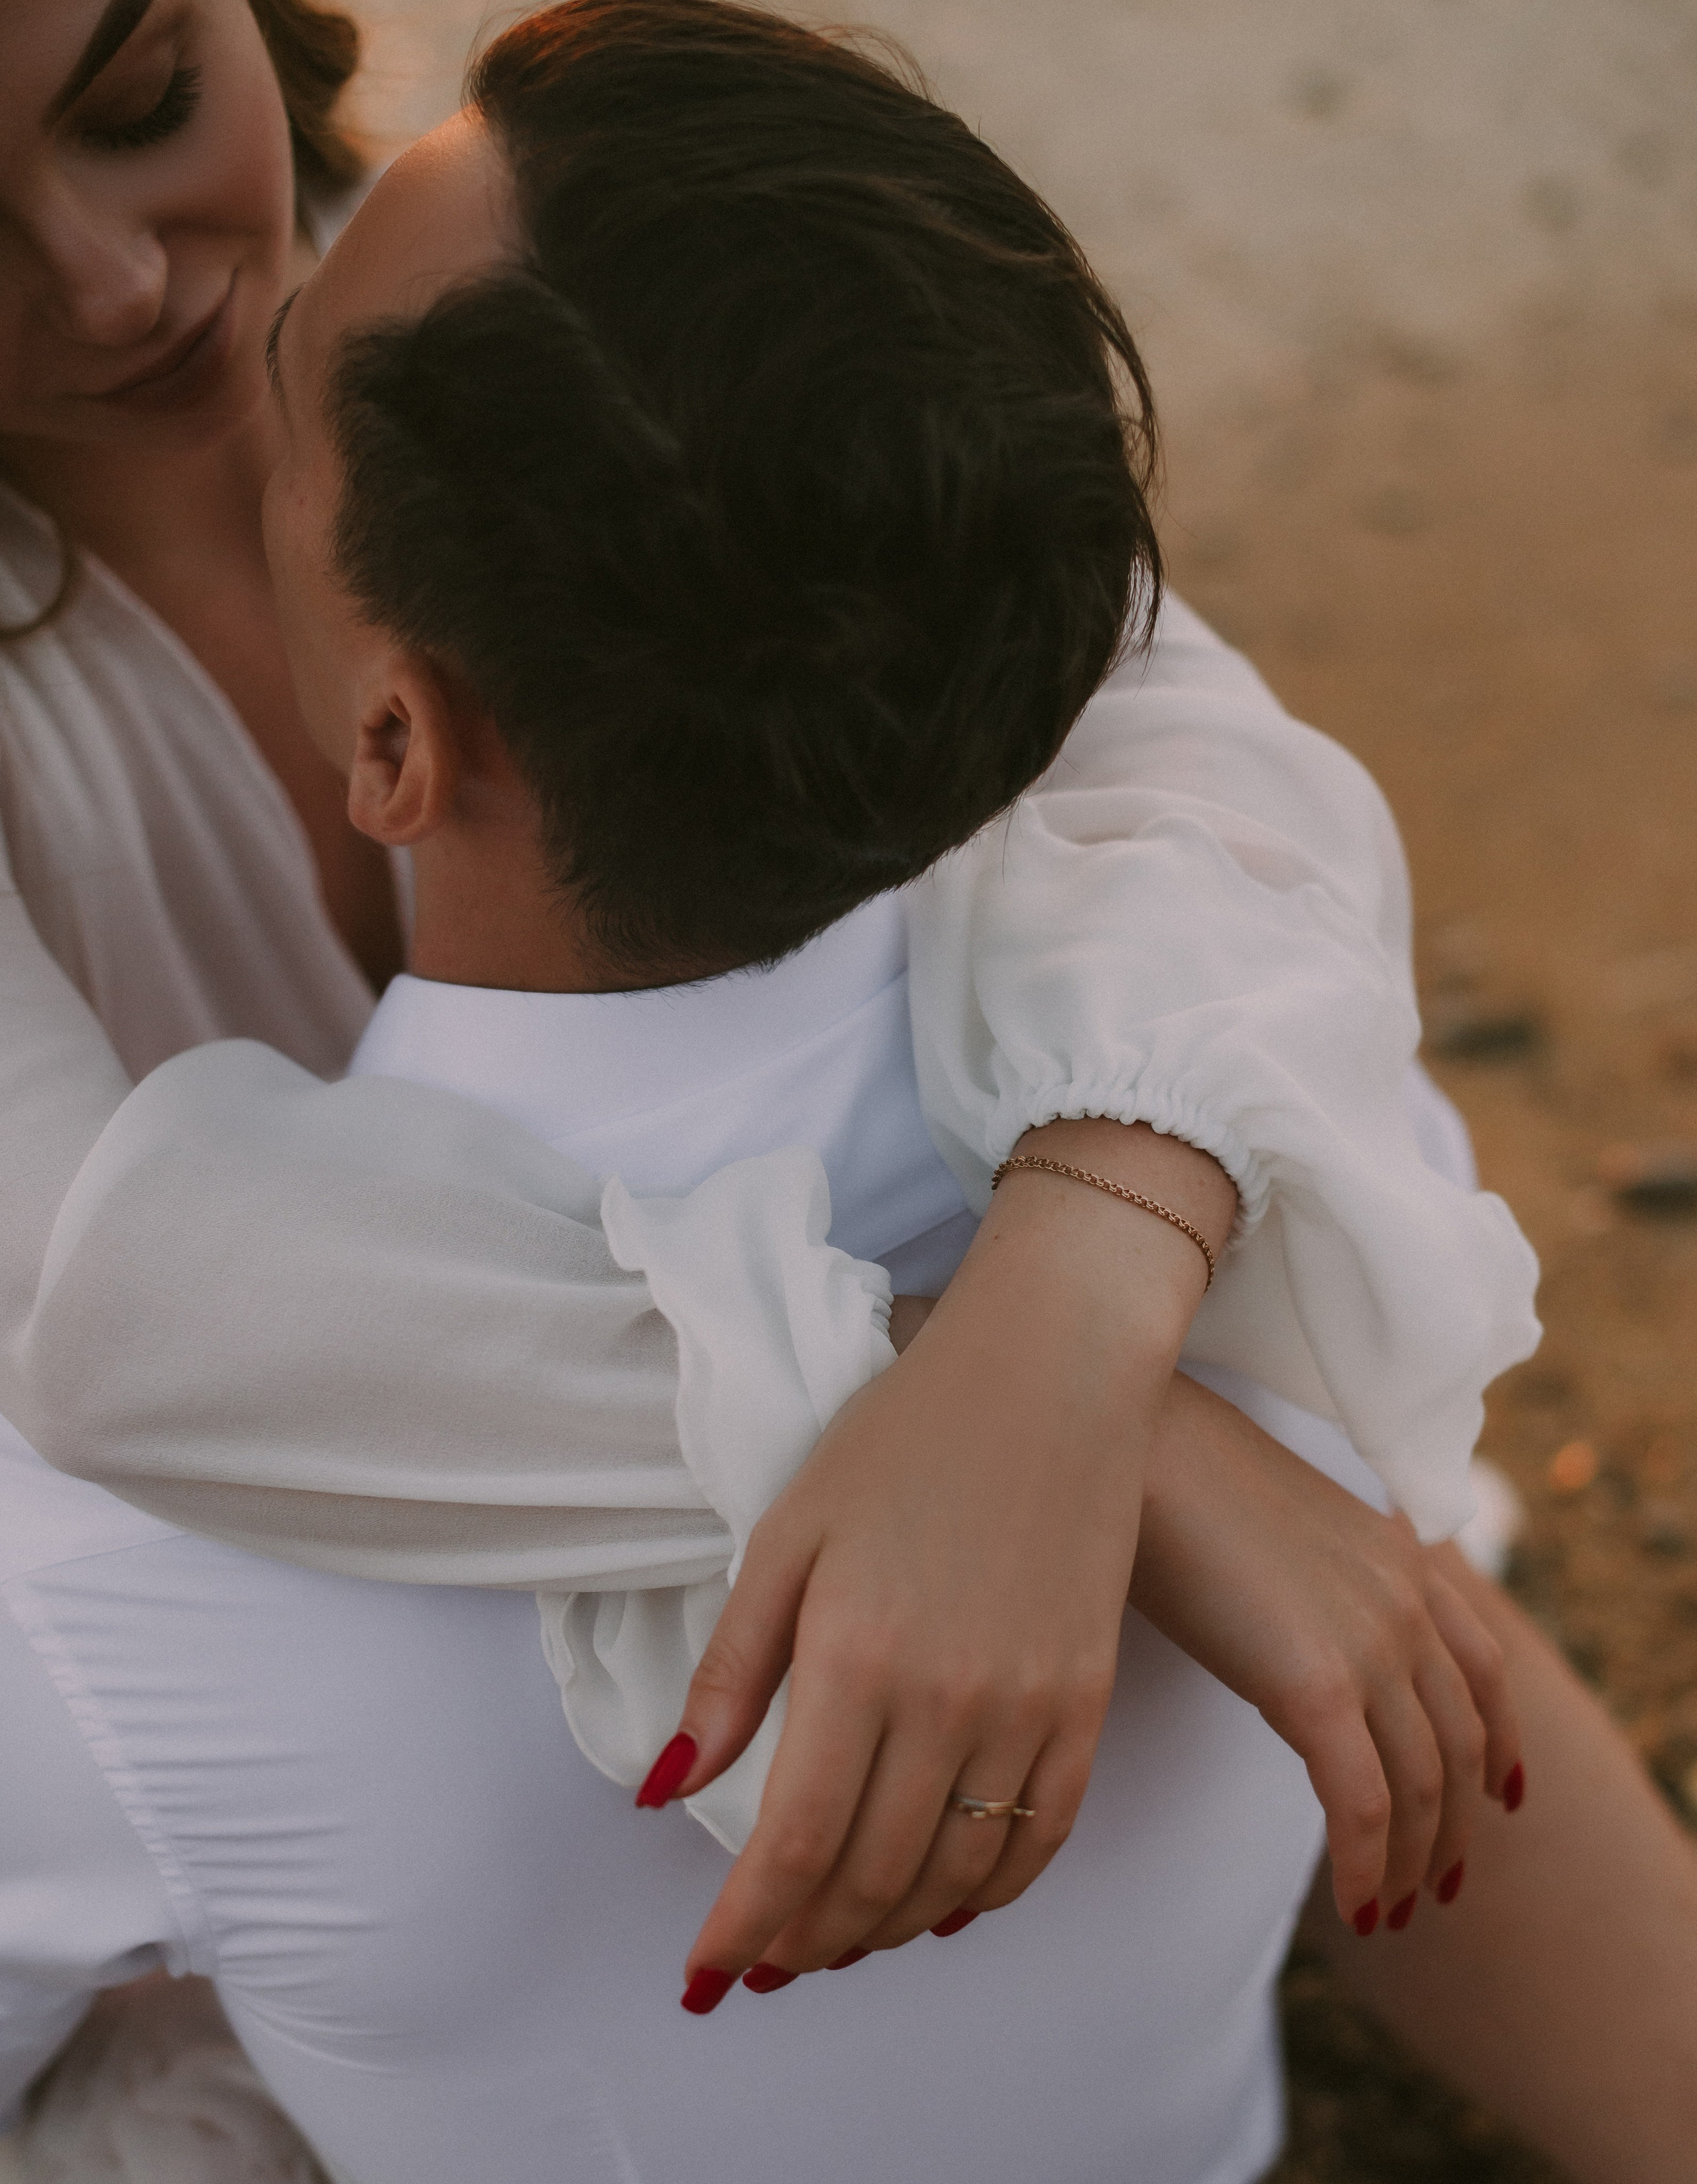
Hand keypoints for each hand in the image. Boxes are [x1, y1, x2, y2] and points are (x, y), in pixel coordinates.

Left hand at [647, 1118, 1235, 2003]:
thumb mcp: (787, 1536)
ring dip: (885, 1929)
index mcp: (856, 1659)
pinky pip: (1041, 1838)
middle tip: (763, 1965)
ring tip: (836, 1942)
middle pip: (868, 1878)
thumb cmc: (900, 1437)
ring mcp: (1030, 1705)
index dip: (742, 1930)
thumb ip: (731, 1674)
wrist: (1049, 1368)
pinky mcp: (1089, 1698)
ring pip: (952, 1876)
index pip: (790, 1848)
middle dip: (803, 1943)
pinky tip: (943, 1909)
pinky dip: (988, 1895)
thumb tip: (666, 1792)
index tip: (702, 1978)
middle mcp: (947, 1701)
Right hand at [1132, 1374, 1522, 1930]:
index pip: (1484, 1669)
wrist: (1135, 1441)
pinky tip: (1358, 1903)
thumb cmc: (1176, 1475)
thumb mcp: (1281, 1521)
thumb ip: (1318, 1576)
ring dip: (1415, 1861)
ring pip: (1422, 1787)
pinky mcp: (1314, 1685)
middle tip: (1439, 1886)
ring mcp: (1369, 1643)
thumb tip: (1297, 1626)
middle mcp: (1406, 1602)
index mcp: (1401, 1558)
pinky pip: (1362, 1805)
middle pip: (1460, 1744)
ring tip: (1393, 1910)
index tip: (1501, 1795)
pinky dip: (1368, 1865)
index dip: (1499, 1742)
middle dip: (1456, 1826)